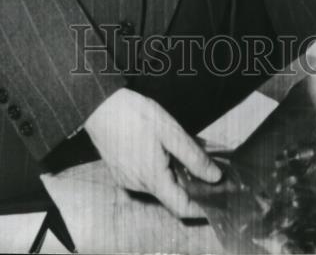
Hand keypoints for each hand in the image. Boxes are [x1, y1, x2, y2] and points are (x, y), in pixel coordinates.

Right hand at [83, 88, 220, 217]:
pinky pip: (144, 178)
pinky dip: (156, 169)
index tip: (215, 198)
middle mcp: (138, 187)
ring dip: (171, 173)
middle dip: (188, 183)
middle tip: (198, 161)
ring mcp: (127, 181)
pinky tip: (157, 148)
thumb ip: (194, 157)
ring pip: (158, 186)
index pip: (182, 208)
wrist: (99, 106)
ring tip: (175, 148)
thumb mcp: (170, 131)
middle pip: (170, 195)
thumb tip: (215, 177)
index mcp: (153, 179)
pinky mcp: (120, 173)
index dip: (201, 208)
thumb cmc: (134, 115)